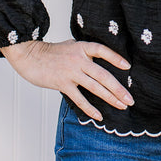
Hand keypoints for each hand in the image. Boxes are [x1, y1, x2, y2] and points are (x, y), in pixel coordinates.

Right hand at [0, 39, 133, 121]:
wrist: (30, 56)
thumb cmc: (49, 52)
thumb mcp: (69, 45)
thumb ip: (82, 51)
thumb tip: (94, 57)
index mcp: (81, 47)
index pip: (102, 51)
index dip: (115, 58)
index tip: (127, 67)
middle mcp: (78, 59)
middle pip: (103, 75)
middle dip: (118, 89)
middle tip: (130, 99)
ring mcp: (71, 72)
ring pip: (95, 87)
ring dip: (110, 98)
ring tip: (122, 106)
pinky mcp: (63, 83)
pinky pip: (80, 98)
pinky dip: (90, 108)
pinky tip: (99, 116)